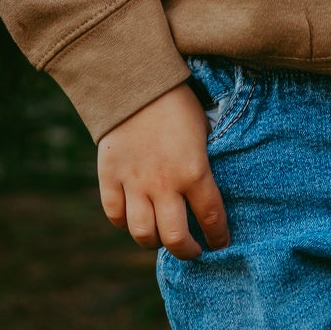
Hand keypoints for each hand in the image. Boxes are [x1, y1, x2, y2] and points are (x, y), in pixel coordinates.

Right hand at [97, 83, 231, 259]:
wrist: (135, 78)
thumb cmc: (176, 102)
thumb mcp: (202, 130)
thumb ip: (201, 164)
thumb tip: (206, 189)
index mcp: (193, 170)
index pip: (211, 219)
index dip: (218, 237)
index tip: (220, 242)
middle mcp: (163, 183)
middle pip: (175, 238)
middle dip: (188, 251)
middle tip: (193, 249)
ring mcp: (134, 182)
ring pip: (142, 233)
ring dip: (155, 241)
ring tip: (162, 236)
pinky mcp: (110, 176)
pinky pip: (115, 215)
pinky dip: (125, 222)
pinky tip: (135, 217)